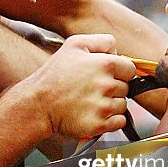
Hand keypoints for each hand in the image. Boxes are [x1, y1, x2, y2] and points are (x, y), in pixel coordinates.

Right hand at [20, 34, 136, 138]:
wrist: (38, 104)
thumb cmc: (54, 75)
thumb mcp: (74, 44)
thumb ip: (101, 41)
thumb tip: (118, 51)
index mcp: (105, 64)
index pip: (130, 69)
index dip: (119, 72)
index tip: (105, 76)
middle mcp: (107, 85)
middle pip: (126, 88)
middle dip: (112, 88)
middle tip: (92, 89)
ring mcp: (103, 107)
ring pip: (122, 105)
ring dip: (111, 104)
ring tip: (90, 101)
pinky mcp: (99, 125)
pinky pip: (119, 122)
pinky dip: (111, 120)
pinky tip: (95, 114)